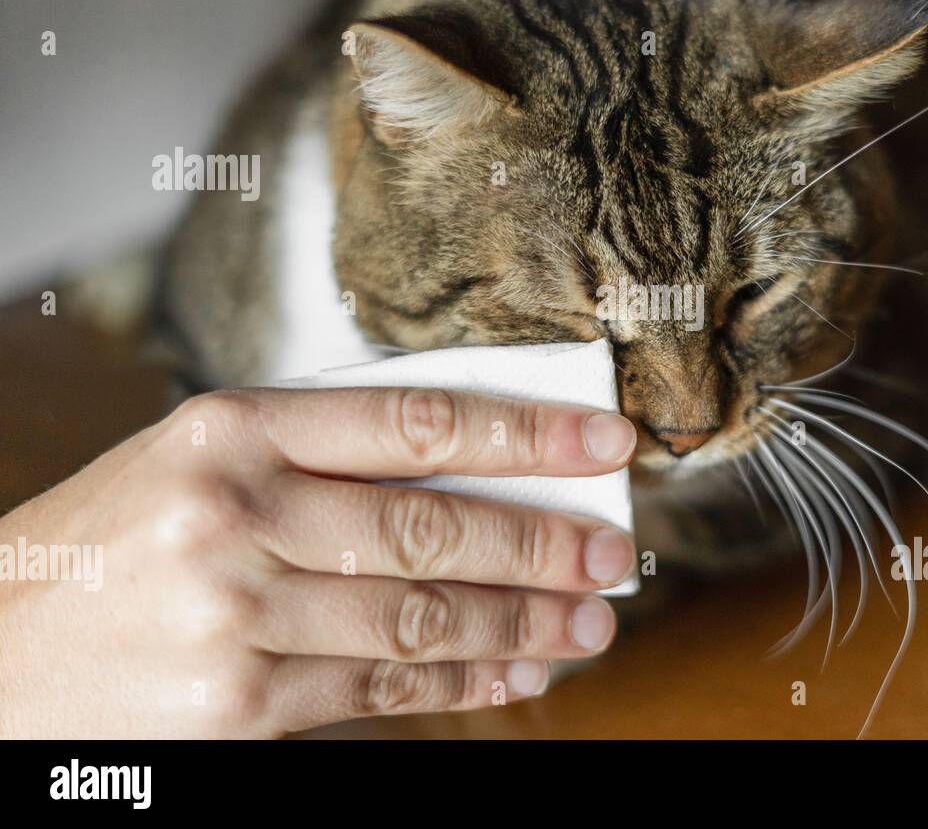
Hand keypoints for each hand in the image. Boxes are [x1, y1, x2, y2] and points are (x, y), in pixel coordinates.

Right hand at [0, 387, 636, 736]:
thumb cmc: (117, 541)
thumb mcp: (201, 462)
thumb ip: (326, 459)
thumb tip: (482, 475)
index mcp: (231, 428)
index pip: (415, 421)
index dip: (526, 430)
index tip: (603, 437)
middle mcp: (235, 511)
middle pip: (432, 524)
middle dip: (541, 541)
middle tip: (612, 551)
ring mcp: (235, 612)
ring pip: (420, 615)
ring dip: (521, 621)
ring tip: (590, 620)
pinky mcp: (239, 703)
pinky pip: (382, 690)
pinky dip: (462, 682)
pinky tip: (517, 672)